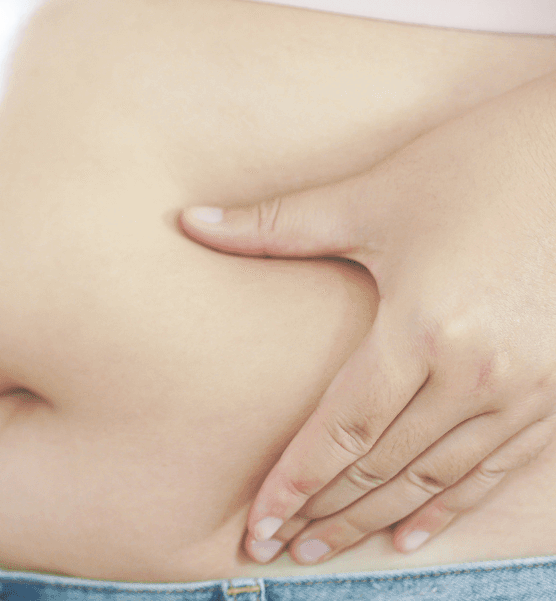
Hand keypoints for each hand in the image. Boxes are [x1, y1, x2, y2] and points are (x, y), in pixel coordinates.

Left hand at [179, 71, 555, 564]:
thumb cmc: (478, 164)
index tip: (256, 524)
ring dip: (376, 520)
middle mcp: (477, 375)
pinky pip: (496, 470)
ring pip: (436, 479)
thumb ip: (276, 225)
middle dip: (325, 513)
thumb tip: (189, 222)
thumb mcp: (373, 196)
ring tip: (327, 547)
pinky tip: (412, 533)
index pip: (341, 434)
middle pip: (383, 468)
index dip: (293, 484)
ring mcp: (527, 390)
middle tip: (278, 547)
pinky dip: (450, 507)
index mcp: (422, 331)